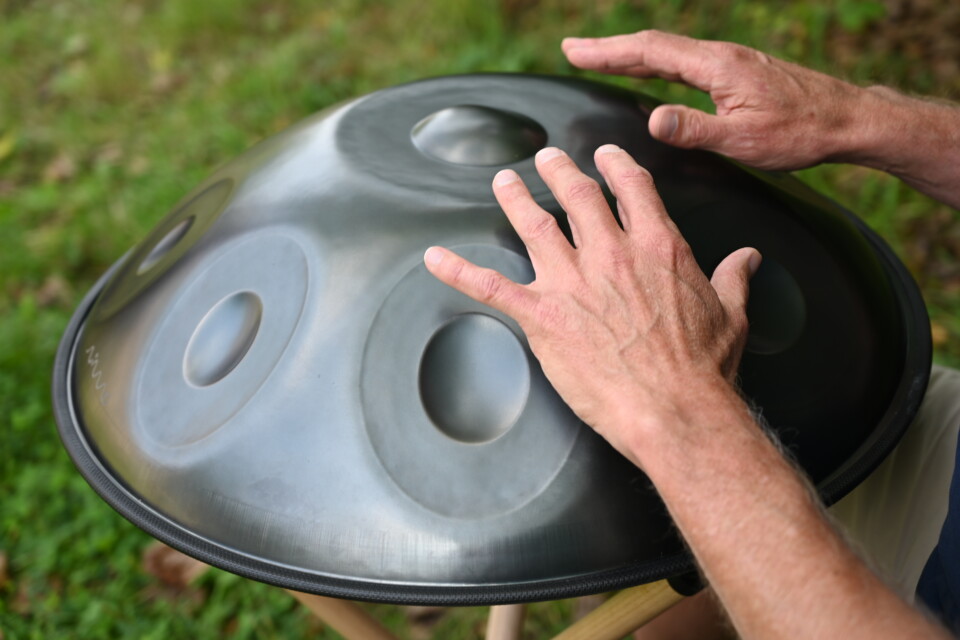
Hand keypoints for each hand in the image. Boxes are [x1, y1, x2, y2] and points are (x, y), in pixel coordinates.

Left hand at [424, 145, 759, 462]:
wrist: (674, 408)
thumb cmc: (704, 367)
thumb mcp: (732, 313)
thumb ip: (734, 277)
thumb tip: (750, 257)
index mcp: (656, 246)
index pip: (632, 188)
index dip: (616, 165)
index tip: (606, 155)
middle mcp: (609, 253)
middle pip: (577, 196)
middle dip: (560, 171)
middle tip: (546, 157)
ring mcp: (571, 282)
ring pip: (533, 225)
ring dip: (514, 197)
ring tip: (503, 180)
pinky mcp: (541, 316)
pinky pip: (489, 286)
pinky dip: (457, 270)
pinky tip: (434, 257)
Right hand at [562, 30, 868, 170]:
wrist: (847, 119)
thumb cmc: (800, 132)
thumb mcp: (743, 139)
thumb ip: (694, 128)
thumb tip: (651, 118)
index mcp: (716, 67)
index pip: (650, 52)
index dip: (607, 51)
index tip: (574, 51)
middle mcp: (720, 57)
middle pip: (654, 46)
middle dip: (610, 48)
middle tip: (573, 50)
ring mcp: (730, 63)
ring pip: (669, 53)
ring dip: (631, 55)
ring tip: (601, 59)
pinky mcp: (737, 73)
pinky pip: (685, 63)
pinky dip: (656, 65)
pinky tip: (651, 75)